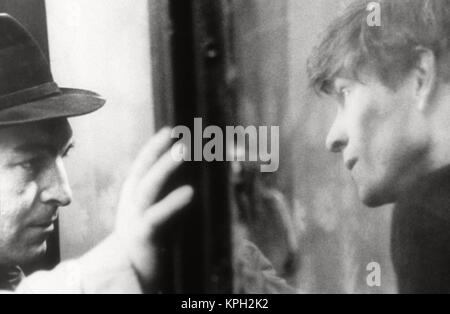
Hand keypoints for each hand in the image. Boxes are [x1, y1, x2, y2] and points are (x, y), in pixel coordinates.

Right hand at [114, 127, 192, 283]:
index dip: (154, 145)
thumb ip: (163, 190)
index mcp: (133, 192)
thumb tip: (184, 168)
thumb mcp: (152, 207)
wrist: (128, 269)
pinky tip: (189, 192)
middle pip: (143, 169)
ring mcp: (134, 217)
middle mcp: (131, 200)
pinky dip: (173, 202)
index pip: (142, 163)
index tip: (170, 129)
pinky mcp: (142, 234)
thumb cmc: (146, 234)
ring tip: (183, 149)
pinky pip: (157, 215)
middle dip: (158, 149)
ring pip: (148, 187)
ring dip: (165, 166)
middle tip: (177, 132)